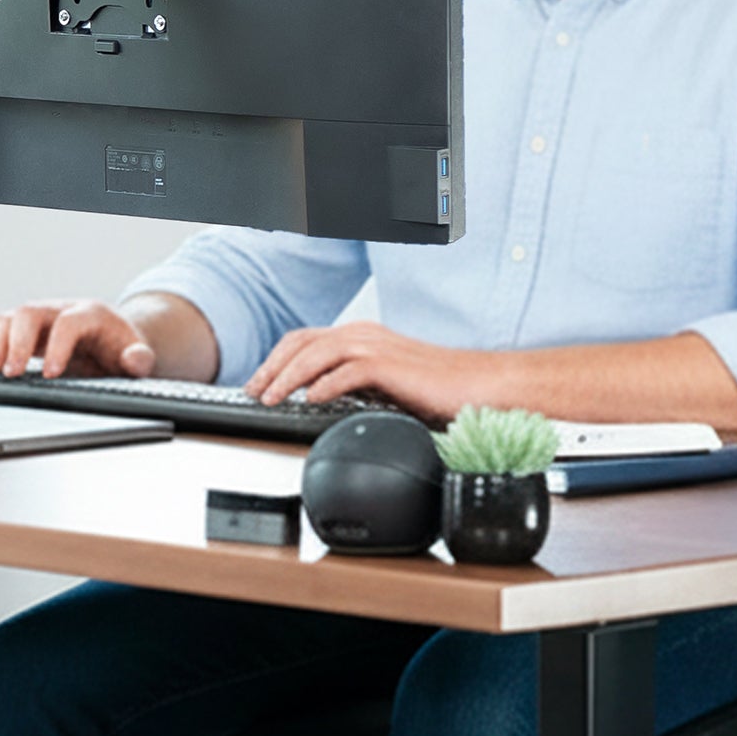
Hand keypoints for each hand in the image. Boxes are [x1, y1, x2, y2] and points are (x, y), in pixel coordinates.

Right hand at [0, 299, 157, 379]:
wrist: (114, 341)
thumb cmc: (122, 350)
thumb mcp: (138, 356)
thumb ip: (139, 359)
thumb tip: (135, 359)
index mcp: (91, 314)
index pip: (68, 323)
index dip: (57, 347)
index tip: (51, 375)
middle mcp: (62, 309)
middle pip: (30, 312)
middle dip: (17, 343)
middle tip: (11, 374)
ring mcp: (42, 318)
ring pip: (9, 317)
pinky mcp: (27, 330)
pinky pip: (1, 330)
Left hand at [245, 322, 494, 421]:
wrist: (484, 386)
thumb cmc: (442, 390)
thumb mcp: (386, 384)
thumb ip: (355, 385)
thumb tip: (318, 400)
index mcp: (361, 336)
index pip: (304, 340)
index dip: (276, 359)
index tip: (257, 382)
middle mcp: (364, 335)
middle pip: (301, 343)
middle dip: (271, 367)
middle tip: (252, 391)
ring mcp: (377, 347)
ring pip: (316, 354)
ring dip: (288, 377)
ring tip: (271, 398)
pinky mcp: (391, 365)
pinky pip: (346, 372)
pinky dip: (323, 385)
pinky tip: (310, 400)